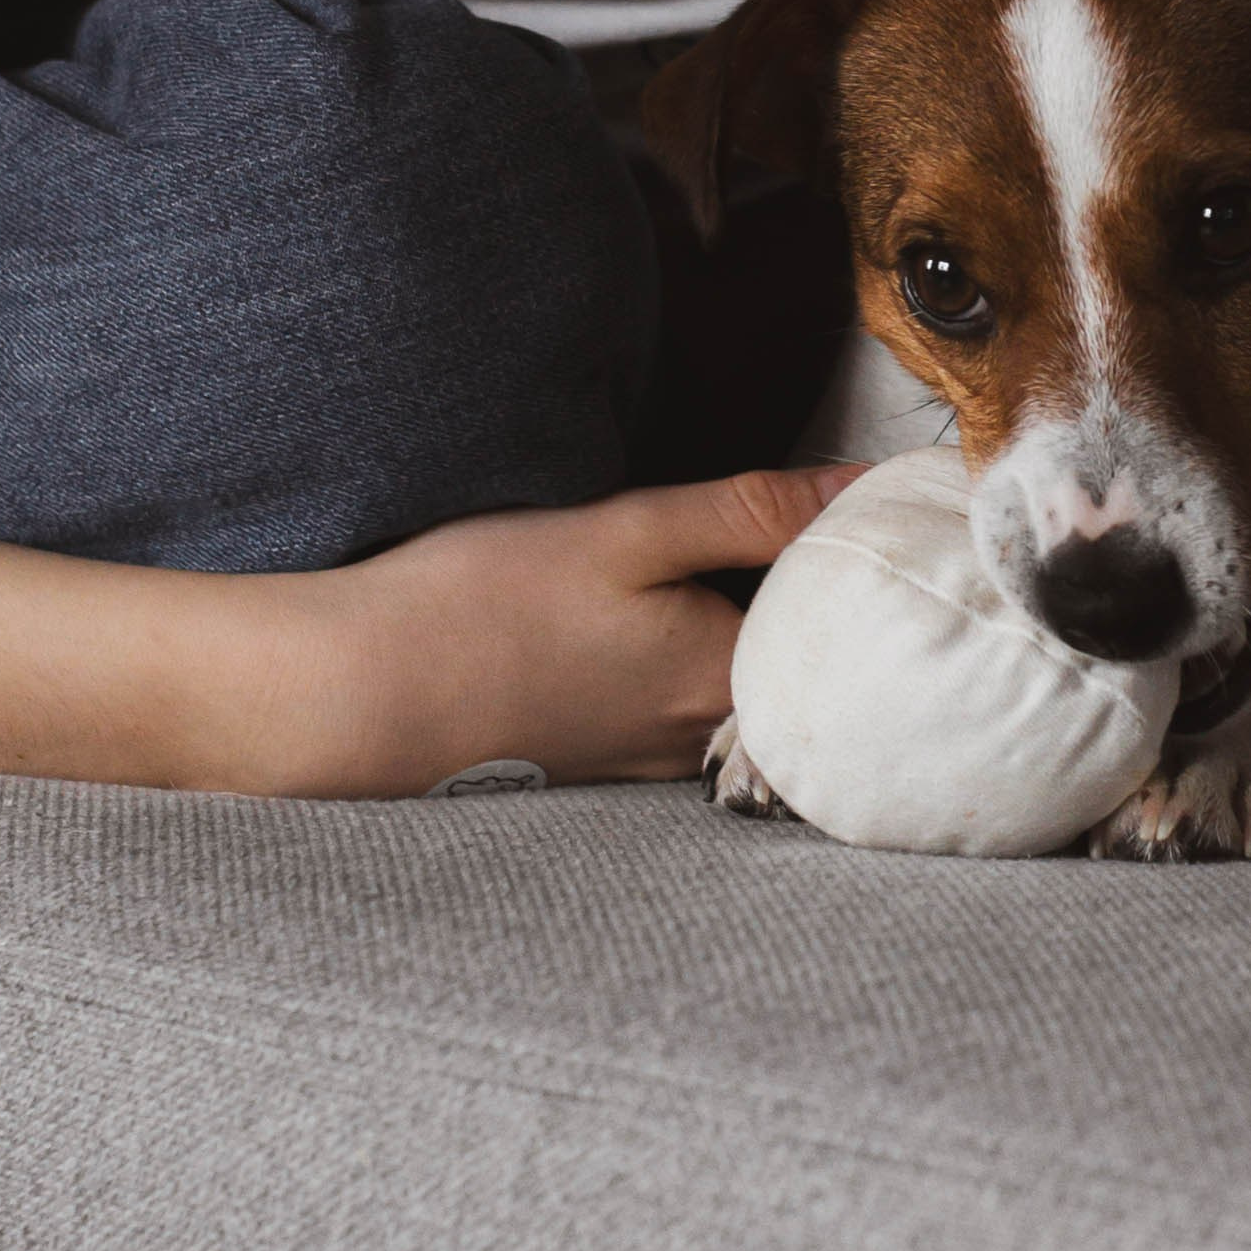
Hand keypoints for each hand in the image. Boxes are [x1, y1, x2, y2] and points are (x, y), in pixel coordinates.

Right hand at [325, 464, 867, 795]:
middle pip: (807, 664)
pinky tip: (677, 621)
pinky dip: (710, 666)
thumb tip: (863, 487)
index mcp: (726, 677)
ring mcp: (655, 762)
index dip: (870, 556)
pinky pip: (694, 714)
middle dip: (830, 598)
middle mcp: (707, 738)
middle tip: (841, 523)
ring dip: (770, 635)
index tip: (887, 501)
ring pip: (751, 691)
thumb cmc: (485, 602)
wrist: (363, 692)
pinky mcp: (608, 763)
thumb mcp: (625, 531)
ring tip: (770, 561)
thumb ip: (749, 512)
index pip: (845, 621)